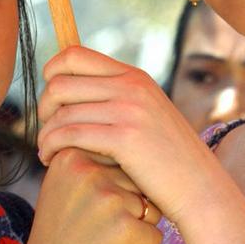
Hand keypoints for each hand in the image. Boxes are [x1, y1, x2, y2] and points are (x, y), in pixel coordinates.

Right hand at [19, 147, 161, 243]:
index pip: (118, 159)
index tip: (87, 207)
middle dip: (127, 206)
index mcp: (73, 156)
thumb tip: (130, 142)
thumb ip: (90, 160)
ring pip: (150, 207)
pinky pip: (155, 235)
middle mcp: (91, 173)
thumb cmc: (61, 233)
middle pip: (136, 181)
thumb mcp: (63, 184)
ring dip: (136, 227)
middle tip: (96, 227)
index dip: (111, 187)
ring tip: (103, 240)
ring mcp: (110, 201)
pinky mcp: (127, 230)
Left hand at [38, 46, 240, 230]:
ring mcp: (129, 110)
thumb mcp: (146, 114)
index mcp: (134, 76)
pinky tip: (51, 160)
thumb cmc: (168, 159)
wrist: (200, 188)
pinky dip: (51, 147)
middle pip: (60, 83)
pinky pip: (69, 135)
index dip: (50, 74)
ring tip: (46, 151)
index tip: (50, 102)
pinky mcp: (125, 138)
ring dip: (45, 134)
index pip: (73, 55)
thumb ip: (116, 98)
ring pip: (61, 112)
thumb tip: (69, 90)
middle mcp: (131, 86)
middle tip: (47, 131)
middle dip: (43, 108)